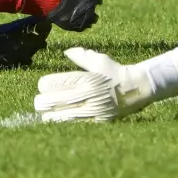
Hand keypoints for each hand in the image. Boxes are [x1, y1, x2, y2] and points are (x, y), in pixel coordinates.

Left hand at [33, 48, 152, 122]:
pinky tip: (59, 120)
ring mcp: (89, 111)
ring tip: (48, 113)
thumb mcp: (100, 61)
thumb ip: (81, 56)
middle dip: (41, 101)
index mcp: (84, 79)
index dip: (43, 85)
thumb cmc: (116, 73)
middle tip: (40, 102)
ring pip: (55, 117)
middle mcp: (85, 96)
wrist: (137, 90)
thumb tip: (66, 52)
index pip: (51, 84)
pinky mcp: (94, 122)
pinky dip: (61, 123)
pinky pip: (70, 126)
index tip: (44, 86)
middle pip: (48, 102)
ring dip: (48, 115)